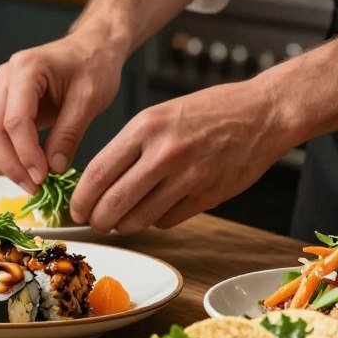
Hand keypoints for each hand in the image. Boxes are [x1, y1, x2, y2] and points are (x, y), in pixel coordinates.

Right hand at [0, 34, 123, 192]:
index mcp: (25, 69)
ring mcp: (2, 89)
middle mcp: (5, 77)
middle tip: (34, 188)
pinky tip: (32, 170)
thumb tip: (53, 169)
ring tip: (34, 184)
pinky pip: (2, 133)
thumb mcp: (89, 100)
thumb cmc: (94, 65)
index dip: (25, 153)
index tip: (42, 178)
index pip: (15, 120)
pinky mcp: (7, 101)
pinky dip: (14, 154)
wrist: (93, 47)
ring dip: (10, 162)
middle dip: (12, 164)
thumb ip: (69, 134)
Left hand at [69, 79, 291, 233]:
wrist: (262, 113)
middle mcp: (164, 153)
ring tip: (119, 221)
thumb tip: (99, 181)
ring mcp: (188, 177)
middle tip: (93, 223)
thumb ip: (130, 146)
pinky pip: (167, 220)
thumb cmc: (209, 111)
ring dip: (124, 226)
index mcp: (146, 127)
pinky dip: (155, 221)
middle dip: (97, 219)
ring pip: (139, 218)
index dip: (81, 198)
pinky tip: (154, 211)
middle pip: (114, 202)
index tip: (75, 209)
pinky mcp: (207, 196)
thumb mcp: (159, 115)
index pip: (98, 172)